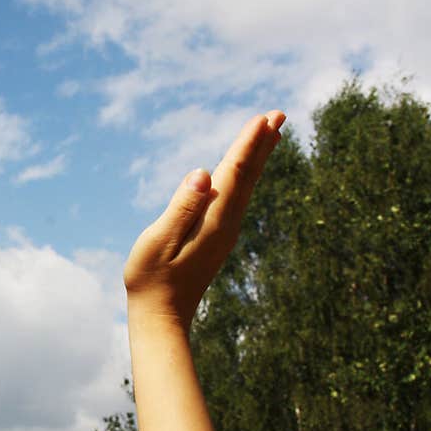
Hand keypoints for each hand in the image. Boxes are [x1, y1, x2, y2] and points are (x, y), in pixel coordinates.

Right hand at [123, 111, 284, 329]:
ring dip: (257, 158)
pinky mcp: (217, 238)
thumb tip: (203, 174)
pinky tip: (244, 173)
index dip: (248, 143)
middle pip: (248, 176)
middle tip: (279, 114)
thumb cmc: (151, 279)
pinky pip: (237, 198)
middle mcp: (226, 224)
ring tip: (270, 134)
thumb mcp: (159, 241)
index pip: (235, 173)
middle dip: (262, 144)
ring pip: (246, 187)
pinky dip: (245, 178)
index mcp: (214, 221)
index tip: (264, 117)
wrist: (161, 317)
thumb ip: (181, 207)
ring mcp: (224, 232)